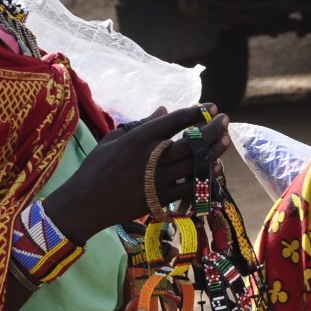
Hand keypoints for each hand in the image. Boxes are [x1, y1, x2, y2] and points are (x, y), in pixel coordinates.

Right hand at [40, 105, 230, 243]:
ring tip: (225, 141)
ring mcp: (157, 180)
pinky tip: (214, 169)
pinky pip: (189, 188)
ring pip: (195, 164)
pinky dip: (204, 178)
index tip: (212, 107)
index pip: (175, 121)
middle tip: (225, 121)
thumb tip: (164, 109)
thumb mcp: (114, 138)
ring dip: (214, 152)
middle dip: (213, 129)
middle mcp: (151, 157)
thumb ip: (142, 124)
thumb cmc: (97, 167)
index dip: (197, 112)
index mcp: (139, 139)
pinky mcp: (159, 199)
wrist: (85, 203)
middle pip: (192, 142)